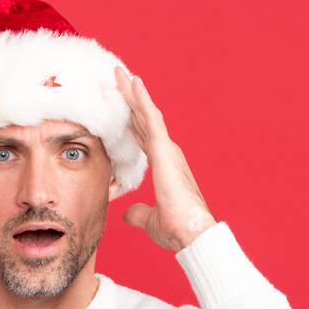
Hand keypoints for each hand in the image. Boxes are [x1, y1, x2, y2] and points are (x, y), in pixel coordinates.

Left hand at [114, 66, 216, 251]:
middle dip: (130, 100)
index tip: (120, 107)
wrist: (192, 233)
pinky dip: (142, 100)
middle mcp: (167, 154)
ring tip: (121, 75)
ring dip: (133, 93)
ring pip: (147, 114)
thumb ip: (138, 213)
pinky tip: (133, 84)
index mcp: (163, 167)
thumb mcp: (149, 219)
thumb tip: (127, 213)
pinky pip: (151, 119)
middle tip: (117, 80)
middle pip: (143, 120)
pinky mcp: (165, 151)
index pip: (143, 138)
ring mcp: (167, 150)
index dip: (131, 122)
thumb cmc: (177, 229)